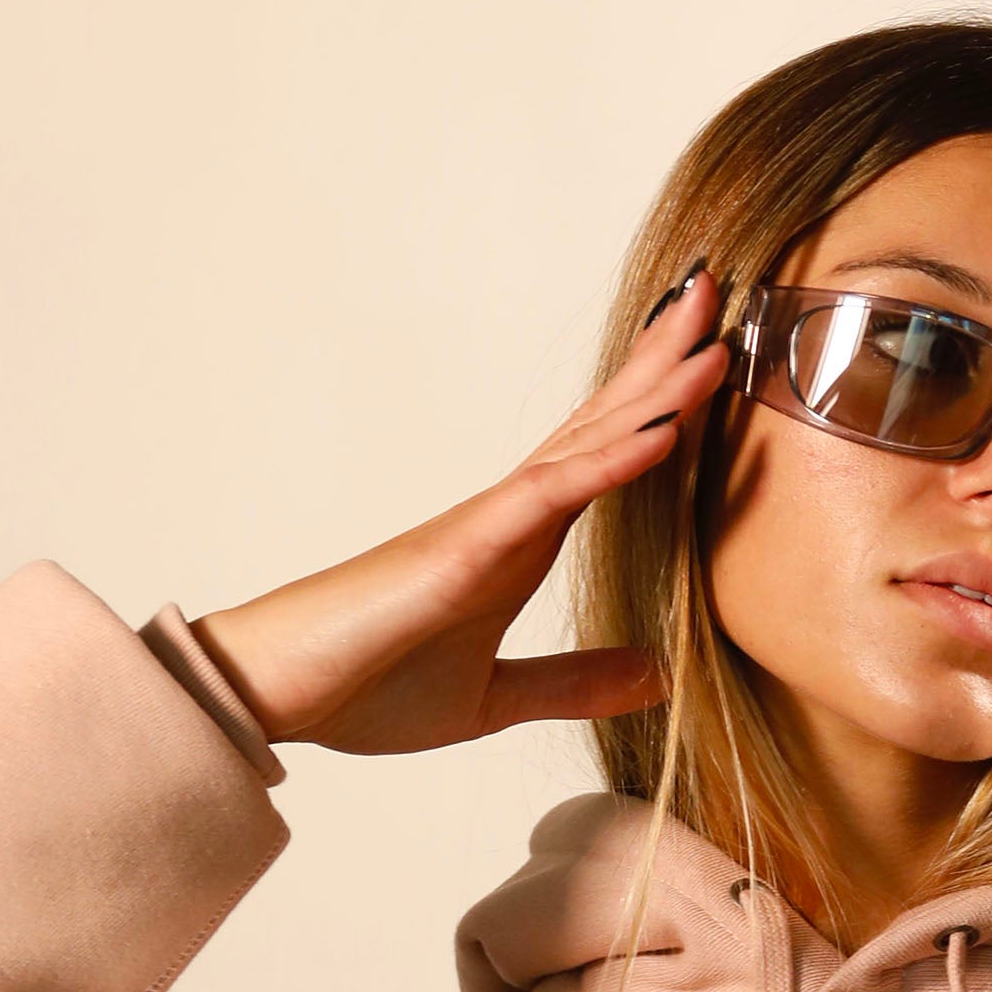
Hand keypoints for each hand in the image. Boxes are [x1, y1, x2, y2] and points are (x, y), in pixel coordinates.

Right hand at [190, 275, 729, 753]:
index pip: (604, 457)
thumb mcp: (494, 700)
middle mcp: (509, 515)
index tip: (711, 356)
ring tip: (711, 332)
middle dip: (663, 360)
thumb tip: (656, 675)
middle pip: (602, 420)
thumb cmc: (362, 687)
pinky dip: (610, 464)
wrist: (274, 698)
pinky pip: (549, 496)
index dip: (659, 406)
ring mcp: (487, 523)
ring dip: (655, 389)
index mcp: (519, 542)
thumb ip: (572, 683)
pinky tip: (664, 432)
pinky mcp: (462, 547)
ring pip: (587, 440)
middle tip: (718, 291)